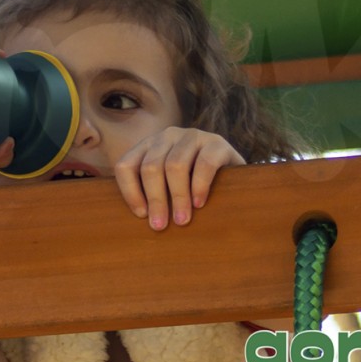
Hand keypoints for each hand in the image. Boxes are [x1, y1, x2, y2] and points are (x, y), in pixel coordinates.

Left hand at [113, 127, 244, 229]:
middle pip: (151, 167)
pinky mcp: (217, 143)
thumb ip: (150, 193)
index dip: (130, 191)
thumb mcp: (166, 185)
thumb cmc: (192, 186)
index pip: (126, 166)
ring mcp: (192, 136)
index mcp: (148, 146)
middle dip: (155, 199)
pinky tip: (199, 204)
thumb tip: (139, 219)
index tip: (141, 215)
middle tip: (160, 225)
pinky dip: (200, 186)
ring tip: (182, 220)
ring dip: (177, 197)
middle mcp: (167, 136)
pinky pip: (204, 164)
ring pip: (175, 165)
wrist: (234, 176)